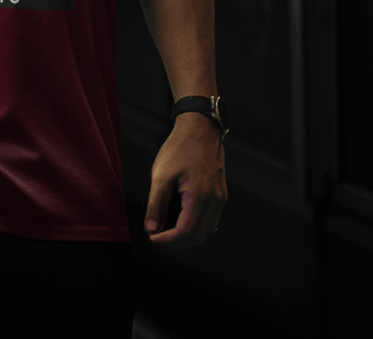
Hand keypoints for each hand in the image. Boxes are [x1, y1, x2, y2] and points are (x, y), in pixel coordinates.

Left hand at [145, 113, 226, 247]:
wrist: (200, 129)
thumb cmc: (180, 148)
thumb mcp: (161, 174)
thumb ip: (155, 203)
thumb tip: (151, 228)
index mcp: (199, 195)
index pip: (185, 232)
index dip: (167, 240)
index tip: (152, 237)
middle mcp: (215, 200)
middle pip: (198, 237)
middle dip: (176, 243)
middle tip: (157, 237)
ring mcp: (220, 198)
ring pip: (207, 232)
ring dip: (188, 237)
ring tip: (167, 232)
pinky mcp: (221, 195)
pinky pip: (212, 221)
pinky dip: (197, 228)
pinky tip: (181, 221)